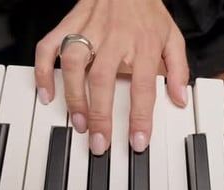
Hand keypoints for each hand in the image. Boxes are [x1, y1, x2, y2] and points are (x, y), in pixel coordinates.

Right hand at [34, 0, 188, 154]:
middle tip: (100, 142)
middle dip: (100, 115)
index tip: (137, 141)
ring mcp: (88, 30)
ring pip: (74, 64)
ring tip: (78, 123)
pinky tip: (47, 94)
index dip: (140, 116)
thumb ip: (178, 69)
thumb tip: (179, 99)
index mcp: (144, 43)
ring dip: (74, 96)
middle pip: (104, 78)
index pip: (143, 85)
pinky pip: (49, 47)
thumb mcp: (172, 37)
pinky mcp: (68, 24)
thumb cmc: (148, 12)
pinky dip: (43, 71)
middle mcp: (114, 37)